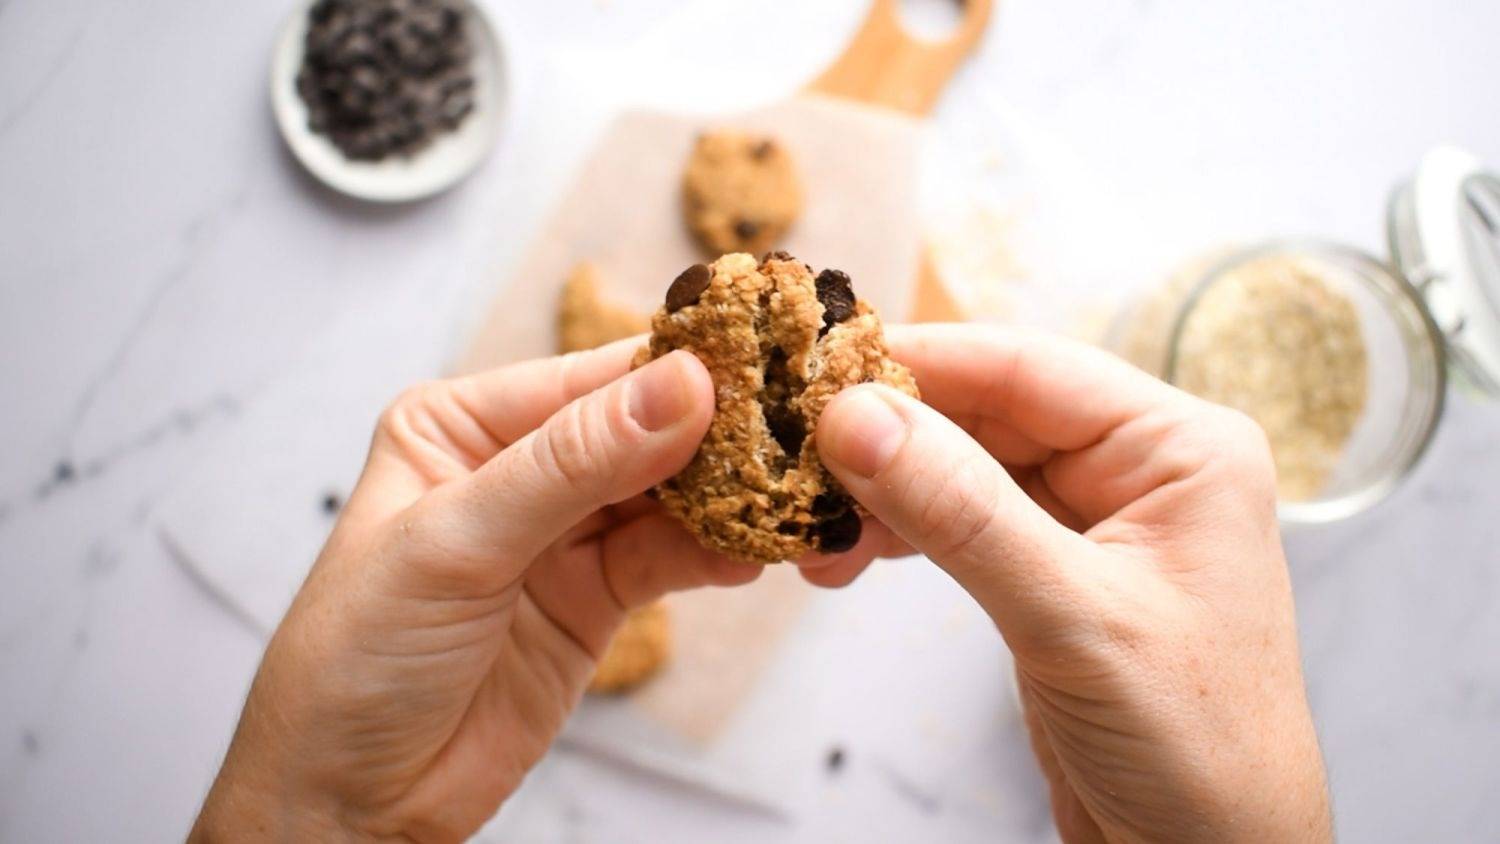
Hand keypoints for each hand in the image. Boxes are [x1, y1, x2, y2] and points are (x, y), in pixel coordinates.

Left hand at [192, 341, 758, 841]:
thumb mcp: (455, 545)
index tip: (748, 368)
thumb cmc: (353, 660)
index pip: (583, 381)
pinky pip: (670, 560)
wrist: (353, 800)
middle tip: (787, 430)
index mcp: (461, 425)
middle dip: (709, 435)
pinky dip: (714, 555)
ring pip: (665, 495)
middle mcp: (516, 468)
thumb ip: (571, 466)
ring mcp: (561, 535)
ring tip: (785, 492)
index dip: (666, 374)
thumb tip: (676, 388)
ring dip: (724, 497)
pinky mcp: (596, 598)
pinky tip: (752, 552)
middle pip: (637, 432)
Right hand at [813, 324, 1330, 842]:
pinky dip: (901, 535)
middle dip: (889, 434)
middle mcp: (1142, 469)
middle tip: (794, 447)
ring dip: (884, 490)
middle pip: (989, 413)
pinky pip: (963, 524)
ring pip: (965, 469)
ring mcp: (1096, 521)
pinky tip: (847, 552)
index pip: (1029, 368)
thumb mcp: (1071, 617)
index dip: (921, 361)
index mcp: (1181, 449)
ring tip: (810, 519)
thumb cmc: (1196, 746)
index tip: (821, 367)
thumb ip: (962, 511)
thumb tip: (858, 416)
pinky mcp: (1055, 572)